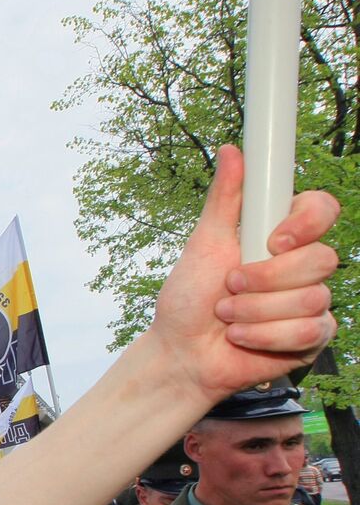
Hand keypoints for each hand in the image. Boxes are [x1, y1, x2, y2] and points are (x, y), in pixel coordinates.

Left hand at [149, 145, 338, 399]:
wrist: (182, 354)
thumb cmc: (189, 300)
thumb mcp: (204, 243)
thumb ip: (224, 199)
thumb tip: (232, 150)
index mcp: (281, 237)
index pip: (322, 210)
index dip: (305, 224)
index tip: (272, 241)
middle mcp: (302, 267)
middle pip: (321, 259)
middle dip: (264, 280)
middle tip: (229, 287)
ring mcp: (311, 303)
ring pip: (311, 299)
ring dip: (255, 312)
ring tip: (227, 317)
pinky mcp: (311, 338)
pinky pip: (308, 331)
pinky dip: (264, 336)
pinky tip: (241, 338)